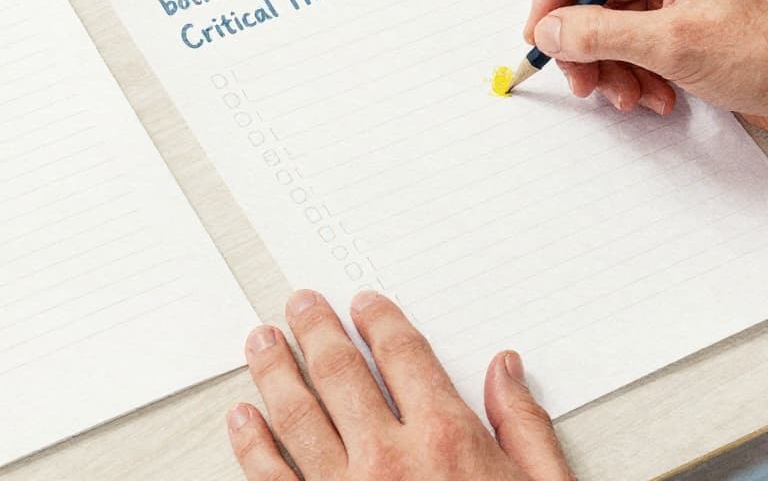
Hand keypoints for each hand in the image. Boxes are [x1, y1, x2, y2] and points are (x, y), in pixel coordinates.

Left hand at [227, 290, 571, 480]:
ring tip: (262, 341)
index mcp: (447, 440)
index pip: (404, 356)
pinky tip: (242, 417)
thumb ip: (525, 427)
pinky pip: (269, 477)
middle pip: (341, 372)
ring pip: (296, 413)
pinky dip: (251, 442)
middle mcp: (389, 458)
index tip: (365, 305)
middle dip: (317, 330)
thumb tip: (505, 369)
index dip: (381, 322)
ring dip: (275, 370)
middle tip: (301, 305)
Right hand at [523, 0, 767, 149]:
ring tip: (624, 94)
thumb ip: (600, 33)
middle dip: (580, 37)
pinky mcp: (683, 25)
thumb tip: (550, 29)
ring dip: (606, 64)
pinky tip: (653, 95)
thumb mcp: (675, 42)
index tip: (543, 28)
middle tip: (578, 75)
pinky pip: (630, 45)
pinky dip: (631, 74)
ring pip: (605, 22)